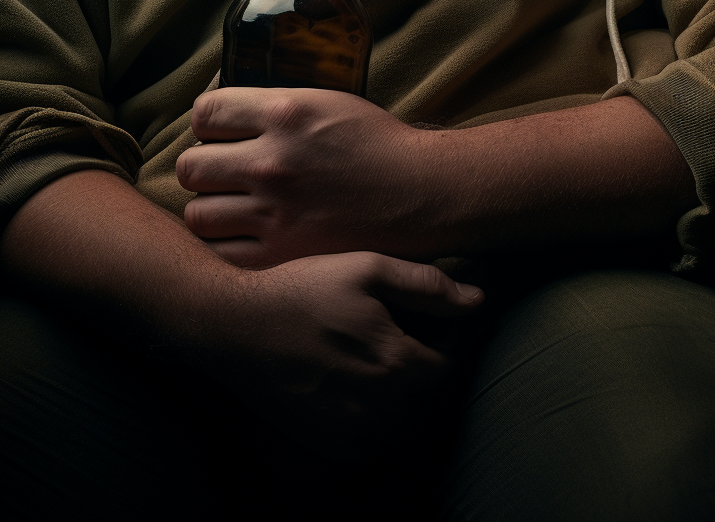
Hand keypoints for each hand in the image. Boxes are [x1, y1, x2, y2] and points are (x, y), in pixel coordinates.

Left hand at [177, 86, 447, 266]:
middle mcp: (271, 161)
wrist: (422, 193)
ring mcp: (273, 211)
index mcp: (283, 114)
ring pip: (198, 213)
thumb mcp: (327, 102)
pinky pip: (222, 251)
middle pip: (192, 166)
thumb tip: (227, 111)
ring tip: (232, 208)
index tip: (218, 133)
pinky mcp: (281, 253)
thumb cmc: (378, 144)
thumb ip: (274, 106)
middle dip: (204, 168)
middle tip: (222, 175)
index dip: (207, 123)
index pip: (204, 112)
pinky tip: (246, 235)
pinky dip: (228, 244)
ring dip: (211, 209)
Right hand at [206, 250, 481, 454]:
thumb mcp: (367, 268)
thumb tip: (479, 301)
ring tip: (376, 364)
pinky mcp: (323, 445)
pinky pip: (367, 445)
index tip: (434, 329)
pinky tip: (353, 388)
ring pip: (399, 427)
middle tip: (402, 343)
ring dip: (399, 401)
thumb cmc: (303, 287)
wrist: (235, 324)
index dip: (447, 347)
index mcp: (395, 362)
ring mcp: (348, 431)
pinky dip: (371, 424)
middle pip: (425, 401)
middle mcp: (377, 406)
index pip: (448, 370)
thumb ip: (427, 286)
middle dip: (423, 375)